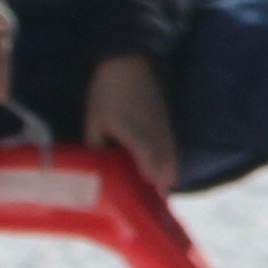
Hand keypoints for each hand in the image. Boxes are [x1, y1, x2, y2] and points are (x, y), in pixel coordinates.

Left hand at [81, 51, 178, 189]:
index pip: (155, 176)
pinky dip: (164, 161)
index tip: (141, 208)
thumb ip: (96, 148)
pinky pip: (171, 149)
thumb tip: (94, 168)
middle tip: (142, 201)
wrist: (130, 59)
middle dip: (158, 188)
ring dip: (162, 175)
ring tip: (145, 187)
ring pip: (173, 162)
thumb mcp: (94, 121)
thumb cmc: (108, 91)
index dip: (151, 195)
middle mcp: (160, 138)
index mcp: (141, 140)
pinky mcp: (167, 122)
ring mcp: (166, 130)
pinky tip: (149, 165)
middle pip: (169, 174)